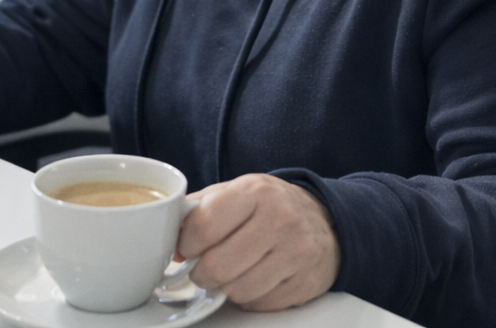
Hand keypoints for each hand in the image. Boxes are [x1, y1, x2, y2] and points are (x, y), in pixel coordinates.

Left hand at [176, 173, 339, 311]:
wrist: (325, 220)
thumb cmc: (271, 206)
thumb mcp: (237, 191)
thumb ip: (200, 208)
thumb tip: (170, 238)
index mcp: (255, 192)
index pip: (206, 224)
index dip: (187, 243)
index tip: (186, 247)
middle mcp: (279, 219)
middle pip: (219, 264)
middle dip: (201, 273)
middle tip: (203, 269)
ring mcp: (296, 252)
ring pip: (238, 289)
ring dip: (225, 287)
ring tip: (230, 273)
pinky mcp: (305, 281)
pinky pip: (260, 303)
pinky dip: (250, 298)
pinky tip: (253, 279)